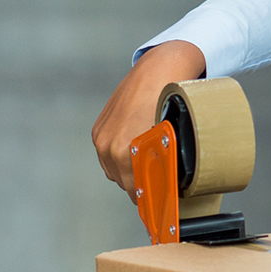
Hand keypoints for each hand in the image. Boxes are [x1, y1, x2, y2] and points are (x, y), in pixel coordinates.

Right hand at [91, 40, 205, 191]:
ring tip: (147, 163)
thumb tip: (168, 183)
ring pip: (113, 170)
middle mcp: (109, 146)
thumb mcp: (172, 137)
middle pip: (124, 183)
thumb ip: (164, 163)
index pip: (136, 191)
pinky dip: (119, 156)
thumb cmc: (171, 101)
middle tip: (158, 181)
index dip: (150, 197)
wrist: (159, 68)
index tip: (159, 203)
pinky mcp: (98, 129)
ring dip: (128, 170)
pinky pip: (106, 155)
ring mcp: (101, 137)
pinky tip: (134, 148)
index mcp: (126, 152)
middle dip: (140, 183)